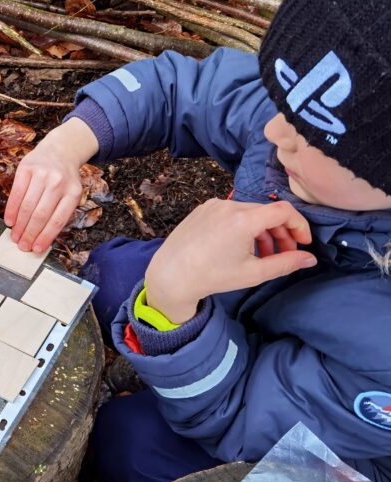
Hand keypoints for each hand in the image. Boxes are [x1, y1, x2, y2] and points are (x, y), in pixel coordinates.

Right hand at [4, 118, 98, 253]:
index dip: (46, 237)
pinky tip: (9, 221)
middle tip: (22, 246)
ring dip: (19, 225)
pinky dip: (11, 210)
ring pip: (27, 206)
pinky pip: (16, 194)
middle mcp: (58, 182)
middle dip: (29, 234)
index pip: (57, 220)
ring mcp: (42, 174)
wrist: (60, 150)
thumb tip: (41, 239)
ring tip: (15, 237)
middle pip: (41, 215)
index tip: (36, 249)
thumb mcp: (70, 193)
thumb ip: (59, 212)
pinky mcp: (26, 168)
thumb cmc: (63, 179)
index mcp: (73, 193)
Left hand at [145, 199, 316, 322]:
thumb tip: (310, 259)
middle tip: (285, 255)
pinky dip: (244, 227)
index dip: (299, 225)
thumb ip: (286, 263)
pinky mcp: (202, 209)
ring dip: (262, 232)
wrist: (171, 275)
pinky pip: (232, 213)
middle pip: (267, 212)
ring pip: (250, 213)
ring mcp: (213, 205)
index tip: (303, 243)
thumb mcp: (254, 273)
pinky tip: (240, 248)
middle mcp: (229, 206)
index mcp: (244, 219)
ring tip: (262, 256)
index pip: (284, 210)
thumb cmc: (211, 276)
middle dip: (281, 233)